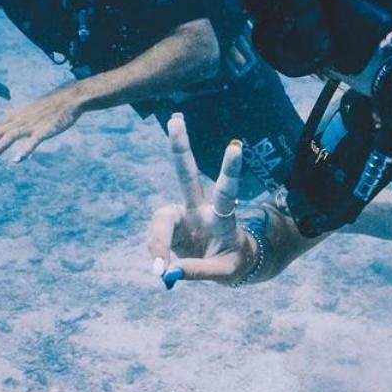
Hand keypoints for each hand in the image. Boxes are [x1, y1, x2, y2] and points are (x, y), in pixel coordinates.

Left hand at [0, 83, 84, 162]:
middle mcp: (21, 119)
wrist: (69, 98)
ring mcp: (32, 124)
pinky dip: (23, 151)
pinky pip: (32, 142)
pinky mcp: (45, 130)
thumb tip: (11, 128)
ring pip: (11, 136)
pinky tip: (16, 161)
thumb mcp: (31, 111)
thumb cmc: (51, 106)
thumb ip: (20, 119)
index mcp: (17, 114)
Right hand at [147, 114, 258, 285]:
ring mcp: (183, 215)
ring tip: (159, 269)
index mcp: (223, 216)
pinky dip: (156, 254)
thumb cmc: (234, 262)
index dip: (229, 170)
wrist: (230, 263)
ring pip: (161, 216)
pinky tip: (162, 267)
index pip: (226, 192)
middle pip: (186, 175)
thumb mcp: (225, 272)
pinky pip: (155, 239)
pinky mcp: (170, 226)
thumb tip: (167, 272)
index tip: (235, 146)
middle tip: (176, 119)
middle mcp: (200, 208)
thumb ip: (199, 271)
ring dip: (157, 240)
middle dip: (180, 148)